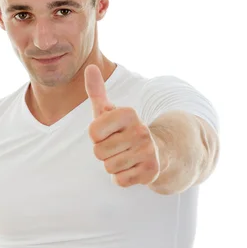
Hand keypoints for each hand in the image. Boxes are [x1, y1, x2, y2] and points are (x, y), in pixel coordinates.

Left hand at [84, 64, 160, 187]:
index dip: (96, 136)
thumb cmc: (122, 129)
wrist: (156, 150)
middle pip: (98, 152)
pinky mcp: (151, 171)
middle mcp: (141, 130)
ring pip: (109, 167)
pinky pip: (120, 181)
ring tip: (125, 156)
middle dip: (103, 152)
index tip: (108, 132)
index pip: (93, 132)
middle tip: (117, 146)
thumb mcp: (108, 110)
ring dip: (112, 165)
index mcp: (128, 113)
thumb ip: (97, 90)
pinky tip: (131, 167)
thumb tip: (90, 66)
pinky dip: (121, 177)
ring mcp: (148, 151)